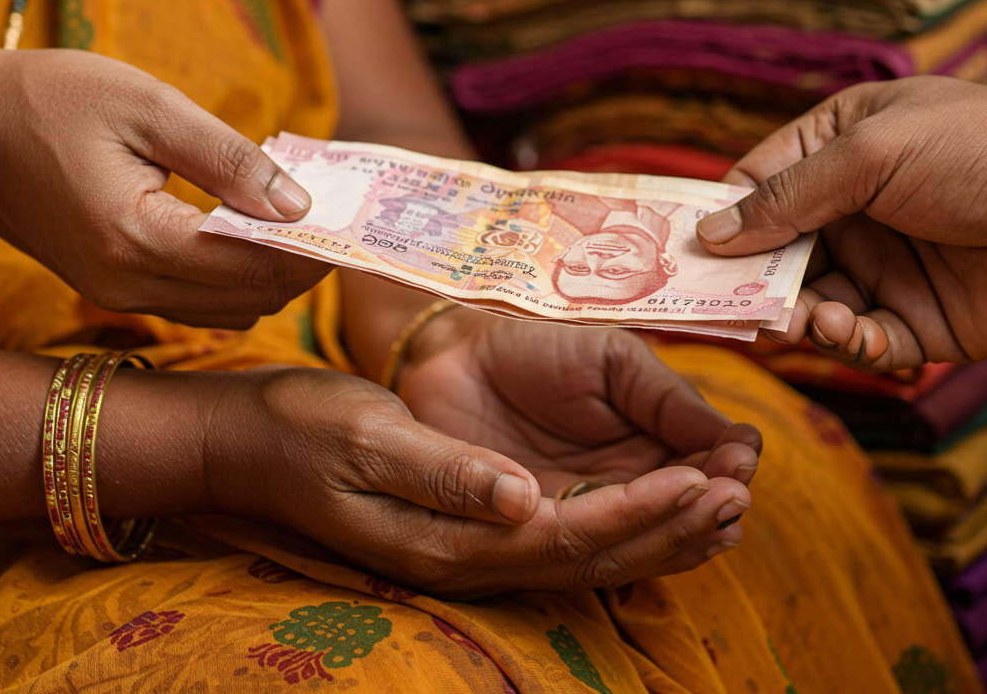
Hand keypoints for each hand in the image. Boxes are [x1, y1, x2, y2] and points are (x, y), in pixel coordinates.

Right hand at [0, 49, 329, 328]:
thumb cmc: (54, 99)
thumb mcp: (149, 107)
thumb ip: (228, 159)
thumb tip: (298, 205)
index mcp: (136, 238)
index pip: (253, 268)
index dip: (312, 251)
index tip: (354, 226)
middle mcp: (126, 283)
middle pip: (249, 298)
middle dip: (302, 265)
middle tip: (338, 222)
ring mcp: (116, 293)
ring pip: (227, 309)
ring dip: (272, 275)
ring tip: (302, 224)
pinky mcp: (113, 286)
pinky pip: (197, 303)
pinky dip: (237, 278)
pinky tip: (255, 235)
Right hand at [210, 363, 749, 597]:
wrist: (249, 441)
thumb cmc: (301, 429)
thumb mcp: (365, 438)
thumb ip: (444, 472)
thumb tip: (523, 498)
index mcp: (445, 539)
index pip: (564, 534)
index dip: (639, 511)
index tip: (703, 480)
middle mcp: (464, 557)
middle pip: (586, 555)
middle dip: (665, 526)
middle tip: (738, 492)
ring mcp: (465, 548)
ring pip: (579, 553)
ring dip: (651, 531)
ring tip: (718, 504)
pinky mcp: (466, 527)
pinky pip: (556, 536)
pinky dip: (612, 523)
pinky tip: (647, 505)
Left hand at [395, 311, 757, 572]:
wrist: (455, 354)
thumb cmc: (538, 346)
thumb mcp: (615, 362)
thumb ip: (669, 401)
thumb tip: (742, 441)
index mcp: (648, 445)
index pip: (702, 469)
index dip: (726, 469)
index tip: (741, 460)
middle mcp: (623, 487)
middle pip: (681, 513)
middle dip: (711, 507)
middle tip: (732, 496)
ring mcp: (581, 513)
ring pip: (641, 540)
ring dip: (679, 530)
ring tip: (708, 512)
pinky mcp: (534, 534)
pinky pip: (583, 550)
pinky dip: (621, 543)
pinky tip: (652, 532)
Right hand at [695, 77, 986, 370]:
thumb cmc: (983, 152)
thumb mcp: (872, 152)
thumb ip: (787, 195)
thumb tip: (710, 233)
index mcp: (840, 147)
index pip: (757, 184)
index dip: (720, 218)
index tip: (684, 254)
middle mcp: (854, 208)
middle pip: (775, 252)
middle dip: (752, 279)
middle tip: (731, 305)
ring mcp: (884, 265)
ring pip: (809, 302)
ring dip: (798, 316)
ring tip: (803, 319)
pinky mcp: (916, 320)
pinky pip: (860, 339)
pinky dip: (847, 343)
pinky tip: (851, 332)